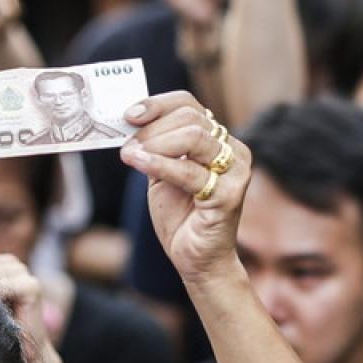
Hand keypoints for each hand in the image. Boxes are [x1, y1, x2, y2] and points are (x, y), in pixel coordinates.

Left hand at [120, 91, 252, 284]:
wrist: (197, 259)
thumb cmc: (182, 216)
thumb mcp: (163, 173)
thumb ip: (156, 148)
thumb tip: (129, 123)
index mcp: (219, 140)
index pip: (189, 104)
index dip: (158, 104)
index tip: (129, 115)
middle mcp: (234, 150)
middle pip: (191, 117)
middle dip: (152, 128)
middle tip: (127, 143)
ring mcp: (235, 172)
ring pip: (194, 137)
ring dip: (154, 143)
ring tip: (129, 155)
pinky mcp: (230, 194)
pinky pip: (190, 171)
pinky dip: (159, 164)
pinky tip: (137, 162)